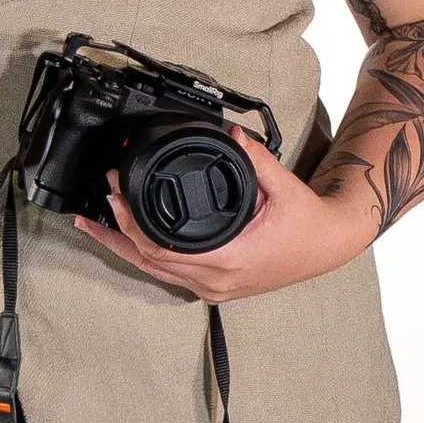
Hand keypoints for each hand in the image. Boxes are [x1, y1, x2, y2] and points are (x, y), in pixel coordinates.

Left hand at [78, 137, 377, 300]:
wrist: (329, 245)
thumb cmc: (308, 224)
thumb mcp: (283, 186)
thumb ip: (255, 158)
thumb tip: (231, 134)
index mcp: (229, 259)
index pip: (162, 248)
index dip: (131, 223)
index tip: (116, 195)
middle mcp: (217, 281)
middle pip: (149, 262)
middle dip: (118, 231)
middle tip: (102, 199)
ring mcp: (215, 288)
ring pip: (154, 273)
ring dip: (123, 248)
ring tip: (94, 226)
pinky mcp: (216, 286)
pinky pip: (169, 275)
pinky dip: (144, 256)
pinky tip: (127, 242)